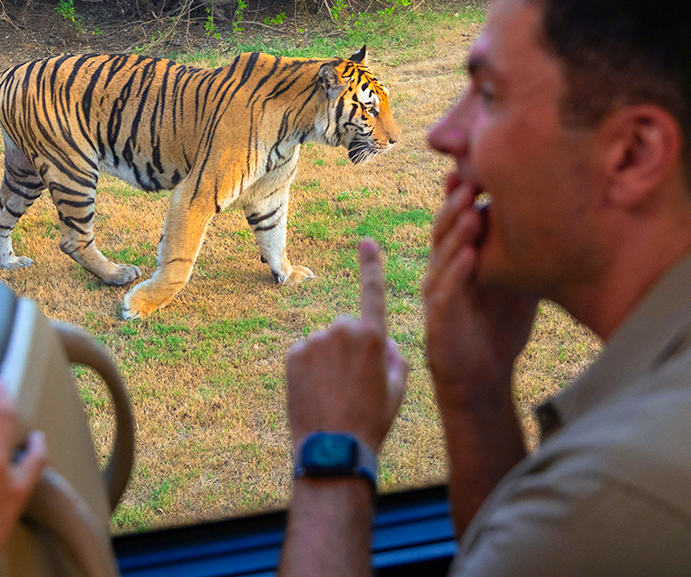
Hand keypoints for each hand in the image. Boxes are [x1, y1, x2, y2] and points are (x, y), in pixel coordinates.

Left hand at [286, 238, 409, 451]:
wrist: (335, 449)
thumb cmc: (372, 422)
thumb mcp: (397, 392)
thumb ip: (396, 360)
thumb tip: (386, 344)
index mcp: (373, 338)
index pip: (373, 292)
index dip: (371, 265)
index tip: (366, 241)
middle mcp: (343, 331)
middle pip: (346, 330)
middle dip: (349, 349)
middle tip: (352, 386)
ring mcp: (315, 342)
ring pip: (324, 345)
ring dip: (327, 362)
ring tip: (332, 396)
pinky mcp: (293, 354)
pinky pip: (304, 355)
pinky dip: (309, 370)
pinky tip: (315, 395)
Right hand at [423, 177, 537, 406]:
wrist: (484, 377)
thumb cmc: (500, 324)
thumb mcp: (518, 280)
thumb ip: (525, 250)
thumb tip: (562, 216)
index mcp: (460, 256)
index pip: (457, 219)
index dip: (462, 194)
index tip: (476, 168)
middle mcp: (443, 269)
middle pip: (444, 230)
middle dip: (455, 205)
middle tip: (470, 181)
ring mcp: (439, 293)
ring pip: (441, 256)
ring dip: (456, 233)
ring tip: (472, 211)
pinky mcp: (439, 319)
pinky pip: (445, 292)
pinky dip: (456, 273)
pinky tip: (469, 256)